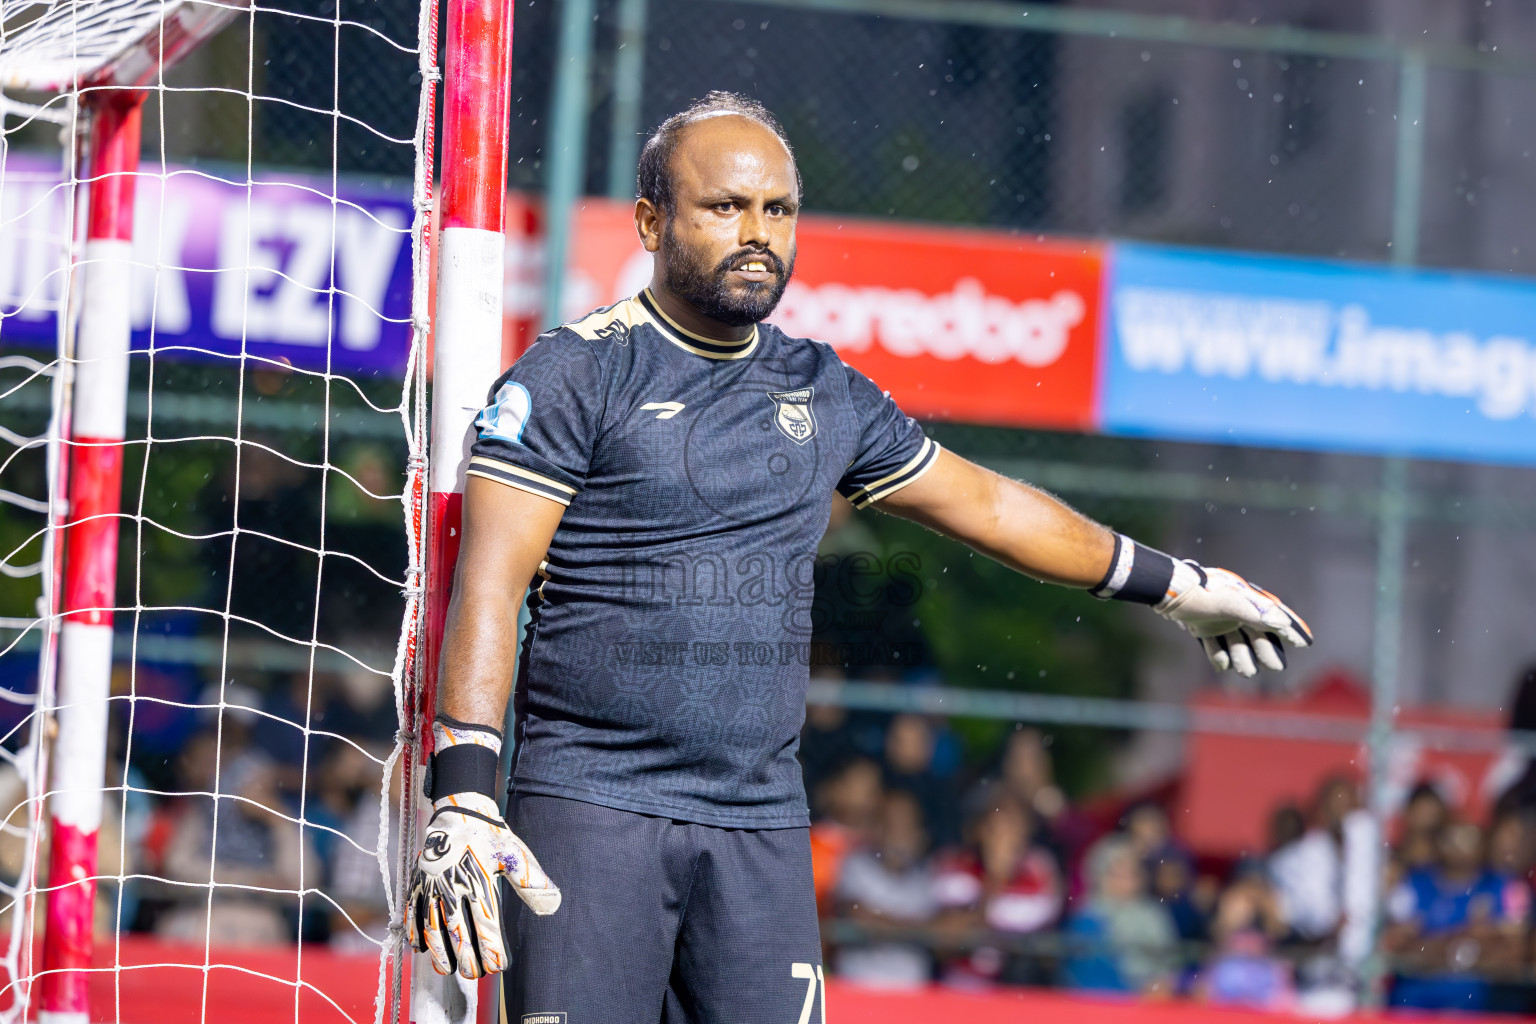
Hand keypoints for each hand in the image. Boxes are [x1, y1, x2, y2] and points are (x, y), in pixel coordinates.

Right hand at [407, 792, 560, 977]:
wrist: (461, 810)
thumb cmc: (491, 836)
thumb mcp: (515, 855)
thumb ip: (531, 882)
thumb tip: (554, 904)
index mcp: (481, 883)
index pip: (486, 927)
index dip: (491, 951)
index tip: (498, 966)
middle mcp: (455, 887)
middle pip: (458, 933)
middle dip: (465, 958)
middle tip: (473, 974)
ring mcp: (433, 886)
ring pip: (432, 927)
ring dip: (439, 952)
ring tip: (447, 970)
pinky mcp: (419, 882)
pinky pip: (412, 911)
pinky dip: (413, 931)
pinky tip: (419, 949)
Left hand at [1155, 562, 1312, 676]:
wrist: (1167, 592)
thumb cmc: (1201, 595)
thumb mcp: (1230, 604)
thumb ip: (1256, 614)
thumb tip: (1282, 624)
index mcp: (1246, 599)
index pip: (1274, 614)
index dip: (1291, 629)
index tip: (1305, 643)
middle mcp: (1235, 610)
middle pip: (1257, 634)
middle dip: (1266, 650)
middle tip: (1275, 667)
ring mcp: (1219, 620)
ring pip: (1237, 643)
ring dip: (1242, 657)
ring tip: (1245, 670)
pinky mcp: (1202, 628)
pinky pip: (1215, 646)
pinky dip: (1219, 656)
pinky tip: (1222, 663)